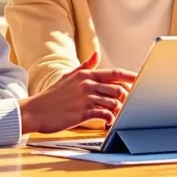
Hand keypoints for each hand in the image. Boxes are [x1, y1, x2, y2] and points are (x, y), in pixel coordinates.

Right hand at [19, 48, 137, 133]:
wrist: (35, 111)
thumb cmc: (52, 95)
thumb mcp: (68, 77)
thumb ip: (85, 66)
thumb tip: (96, 54)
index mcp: (85, 75)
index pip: (114, 73)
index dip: (130, 77)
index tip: (141, 79)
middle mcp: (87, 84)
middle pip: (118, 89)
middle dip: (125, 98)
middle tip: (126, 105)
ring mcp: (85, 99)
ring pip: (113, 103)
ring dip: (118, 111)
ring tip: (115, 115)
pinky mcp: (83, 113)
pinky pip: (105, 115)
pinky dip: (109, 120)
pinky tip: (107, 123)